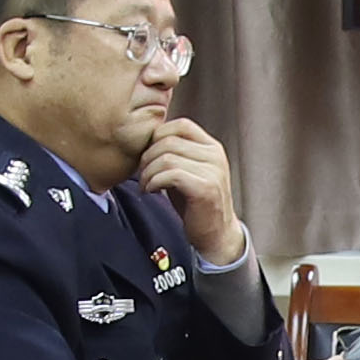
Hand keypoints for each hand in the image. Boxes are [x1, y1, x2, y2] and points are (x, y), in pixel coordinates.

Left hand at [130, 108, 247, 265]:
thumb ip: (176, 153)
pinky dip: (154, 182)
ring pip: (166, 158)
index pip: (181, 125)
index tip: (149, 156)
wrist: (217, 234)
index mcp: (212, 147)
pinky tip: (152, 191)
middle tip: (142, 174)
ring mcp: (213, 171)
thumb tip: (149, 138)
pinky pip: (171, 174)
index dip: (158, 136)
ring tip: (146, 185)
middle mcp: (215, 156)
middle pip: (168, 141)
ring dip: (148, 172)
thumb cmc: (196, 203)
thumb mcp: (189, 170)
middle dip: (147, 157)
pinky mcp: (205, 188)